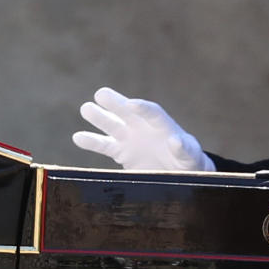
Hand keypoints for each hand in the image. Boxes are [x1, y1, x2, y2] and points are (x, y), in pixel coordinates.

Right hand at [72, 87, 215, 170]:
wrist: (179, 174)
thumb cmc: (189, 162)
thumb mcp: (191, 156)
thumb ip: (185, 149)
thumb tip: (176, 141)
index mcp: (164, 126)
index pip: (152, 112)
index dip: (142, 108)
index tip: (131, 104)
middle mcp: (145, 128)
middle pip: (128, 112)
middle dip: (116, 103)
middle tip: (101, 94)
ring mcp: (132, 139)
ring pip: (113, 125)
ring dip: (100, 117)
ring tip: (86, 109)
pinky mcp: (122, 152)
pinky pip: (105, 145)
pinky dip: (92, 141)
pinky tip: (78, 137)